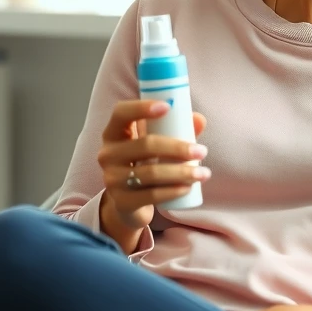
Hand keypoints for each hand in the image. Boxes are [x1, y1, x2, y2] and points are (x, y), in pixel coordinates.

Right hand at [98, 100, 209, 230]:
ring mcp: (112, 179)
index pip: (120, 113)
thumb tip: (199, 120)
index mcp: (113, 133)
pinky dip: (172, 191)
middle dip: (177, 148)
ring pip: (151, 173)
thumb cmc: (144, 164)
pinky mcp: (122, 202)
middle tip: (202, 151)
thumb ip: (175, 129)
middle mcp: (108, 154)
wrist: (128, 203)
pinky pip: (151, 195)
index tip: (167, 107)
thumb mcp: (155, 145)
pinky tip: (188, 188)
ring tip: (203, 173)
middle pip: (145, 145)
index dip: (141, 107)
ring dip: (181, 172)